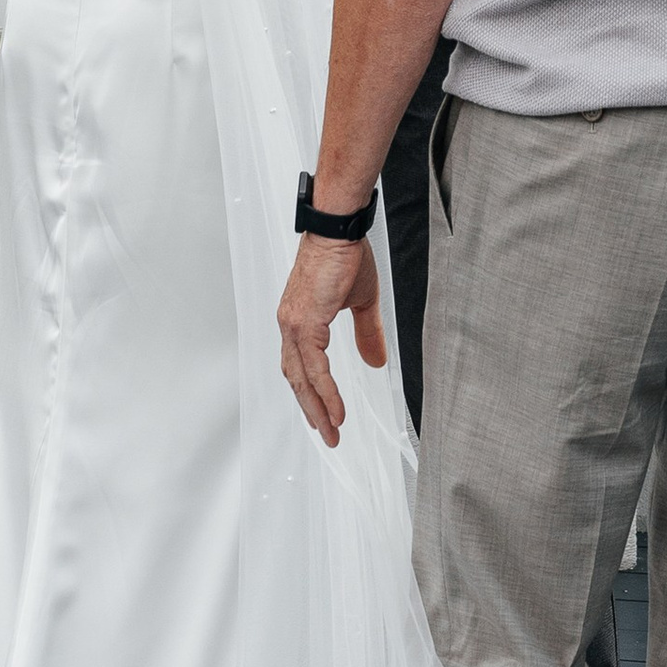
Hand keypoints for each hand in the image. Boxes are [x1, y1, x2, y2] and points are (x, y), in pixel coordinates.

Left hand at [277, 230, 388, 446]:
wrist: (340, 230)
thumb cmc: (346, 256)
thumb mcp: (360, 303)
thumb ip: (366, 334)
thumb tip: (375, 362)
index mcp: (299, 319)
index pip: (300, 366)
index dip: (311, 393)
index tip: (324, 415)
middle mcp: (290, 324)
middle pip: (296, 378)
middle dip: (311, 410)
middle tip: (327, 435)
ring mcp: (294, 324)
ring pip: (302, 378)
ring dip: (317, 408)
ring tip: (332, 431)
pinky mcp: (304, 323)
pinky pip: (314, 367)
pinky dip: (325, 392)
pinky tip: (336, 411)